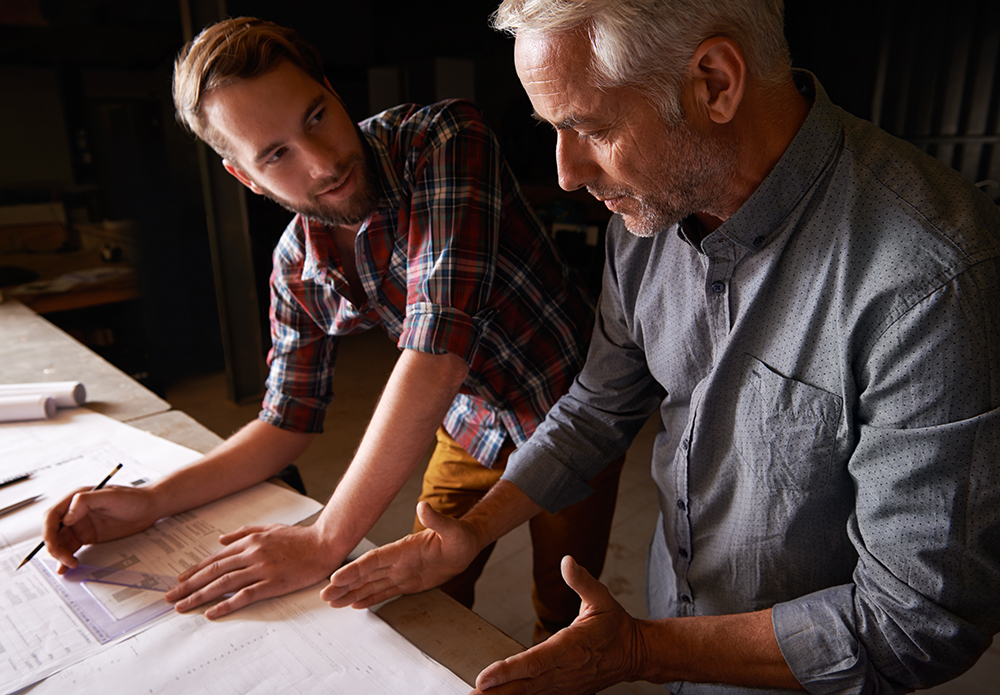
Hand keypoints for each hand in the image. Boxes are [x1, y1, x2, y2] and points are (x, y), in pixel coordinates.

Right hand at [44, 485, 158, 572]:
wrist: (149, 508)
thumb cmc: (132, 498)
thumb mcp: (110, 496)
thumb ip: (85, 502)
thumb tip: (66, 517)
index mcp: (76, 498)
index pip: (52, 515)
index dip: (48, 530)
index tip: (52, 544)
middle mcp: (75, 512)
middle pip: (54, 531)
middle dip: (54, 546)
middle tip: (64, 558)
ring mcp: (81, 525)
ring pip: (61, 542)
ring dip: (60, 554)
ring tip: (69, 565)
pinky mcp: (88, 536)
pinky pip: (72, 548)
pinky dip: (66, 557)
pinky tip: (66, 566)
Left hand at [165, 523, 340, 619]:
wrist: (324, 544)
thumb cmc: (300, 537)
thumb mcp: (270, 528)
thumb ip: (244, 532)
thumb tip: (221, 539)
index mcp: (250, 541)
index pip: (216, 558)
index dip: (195, 571)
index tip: (180, 582)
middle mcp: (252, 554)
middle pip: (214, 571)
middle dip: (189, 585)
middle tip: (171, 597)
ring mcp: (262, 568)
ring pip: (224, 584)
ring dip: (200, 596)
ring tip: (183, 606)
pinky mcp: (272, 583)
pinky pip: (244, 595)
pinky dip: (226, 604)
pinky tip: (212, 612)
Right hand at [322, 501, 480, 607]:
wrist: (466, 546)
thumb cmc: (460, 536)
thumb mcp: (452, 528)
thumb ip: (436, 519)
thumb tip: (424, 506)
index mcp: (403, 549)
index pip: (374, 560)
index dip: (355, 569)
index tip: (337, 577)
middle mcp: (397, 561)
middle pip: (365, 574)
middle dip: (345, 584)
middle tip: (326, 594)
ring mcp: (401, 572)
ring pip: (370, 584)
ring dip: (351, 593)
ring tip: (333, 601)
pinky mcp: (407, 583)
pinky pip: (384, 592)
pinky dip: (369, 599)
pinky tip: (355, 604)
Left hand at [472, 556, 642, 694]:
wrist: (636, 654)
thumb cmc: (616, 626)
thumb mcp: (602, 598)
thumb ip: (582, 581)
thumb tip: (567, 561)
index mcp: (572, 647)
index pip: (535, 662)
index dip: (508, 671)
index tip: (484, 677)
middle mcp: (565, 671)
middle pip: (525, 685)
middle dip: (497, 693)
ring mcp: (565, 686)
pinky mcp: (565, 691)